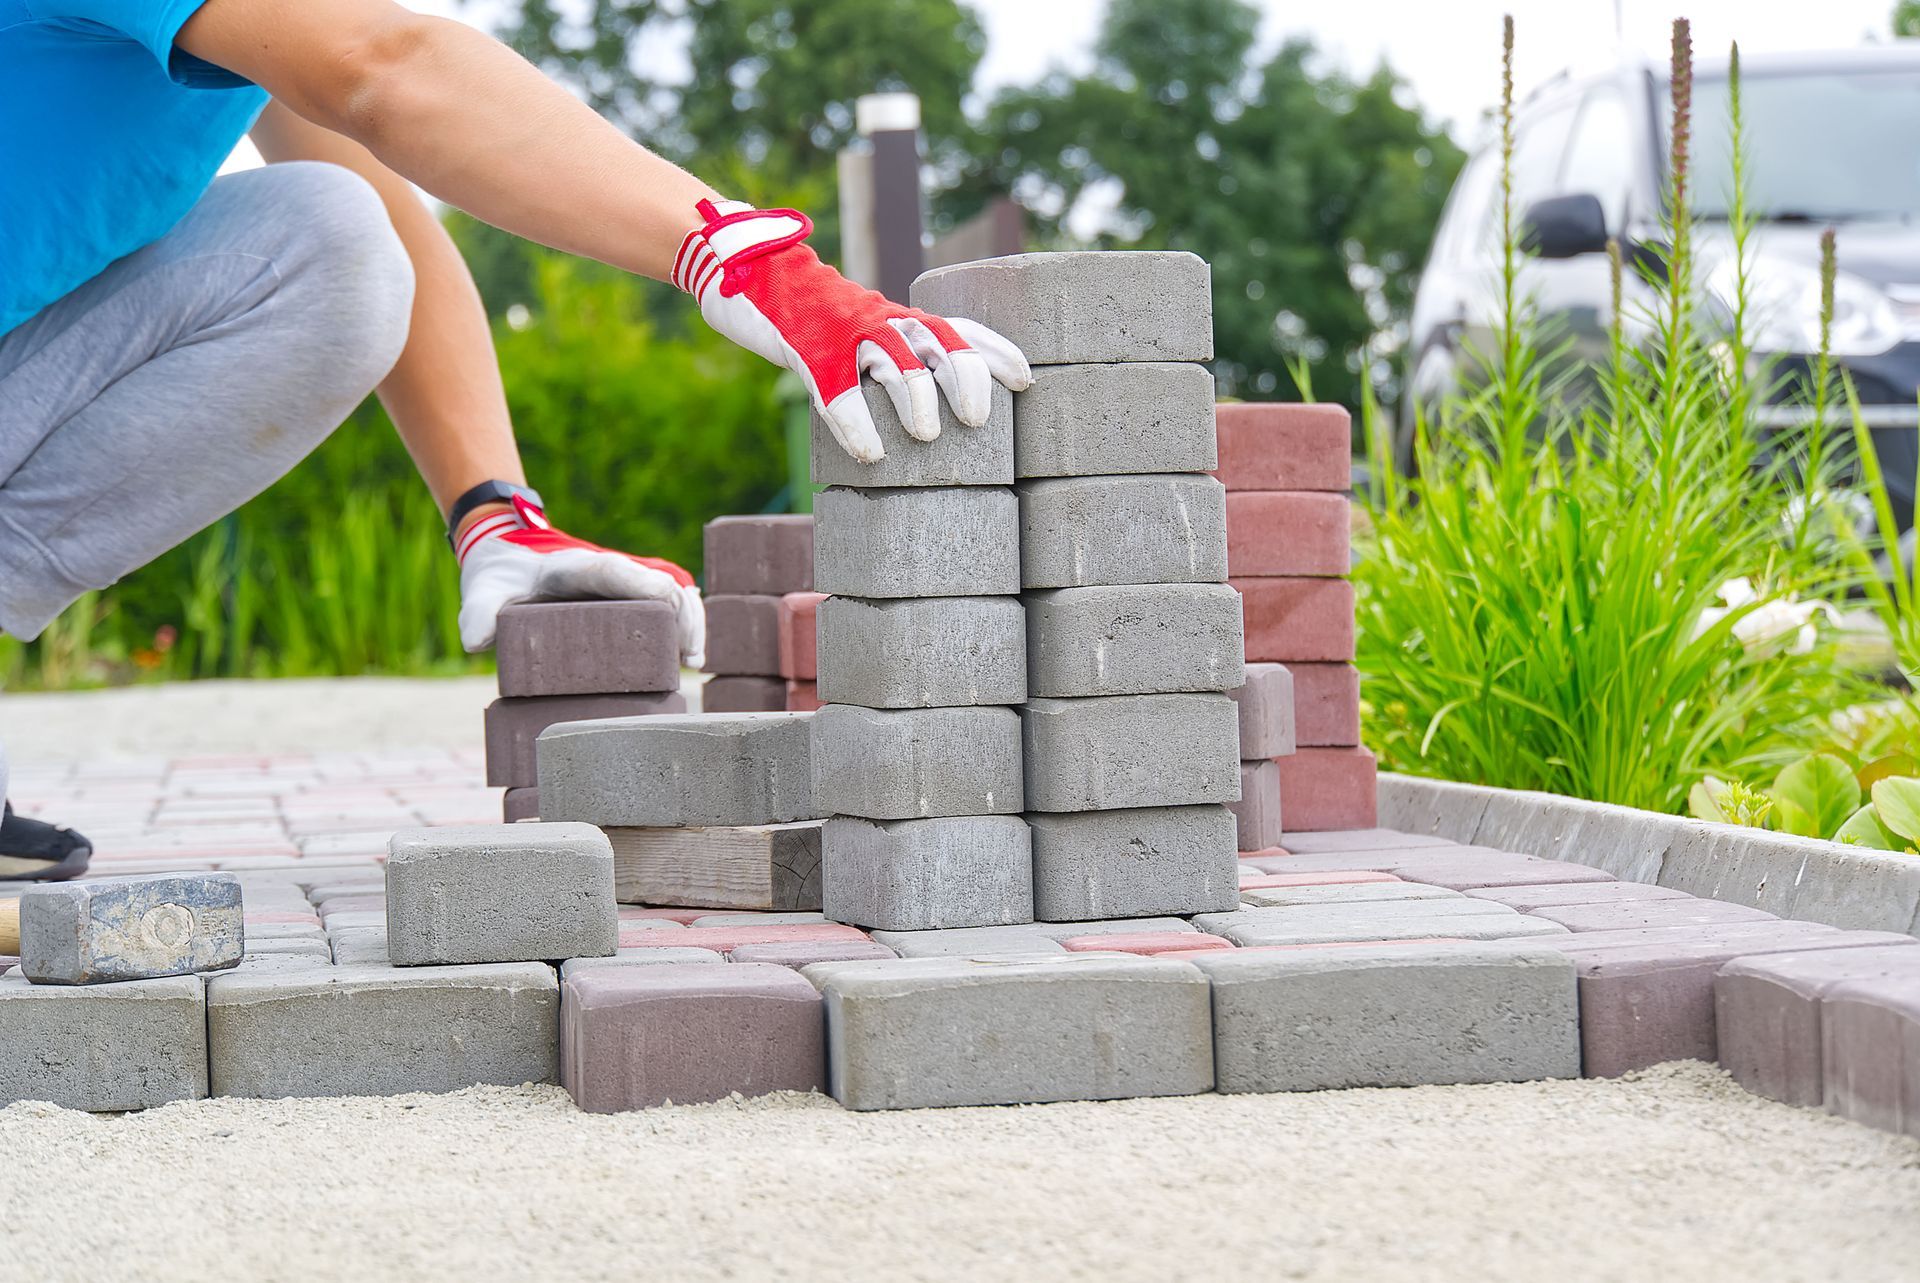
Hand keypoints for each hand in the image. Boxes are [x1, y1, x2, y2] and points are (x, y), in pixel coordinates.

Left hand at [456, 496, 705, 664]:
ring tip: (693, 663)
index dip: (650, 588)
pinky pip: (666, 604)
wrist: (505, 551)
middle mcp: (608, 571)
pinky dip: (682, 624)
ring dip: (690, 621)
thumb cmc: (497, 574)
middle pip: (662, 582)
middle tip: (690, 660)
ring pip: (673, 592)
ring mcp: (621, 583)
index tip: (672, 609)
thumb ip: (475, 613)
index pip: (621, 572)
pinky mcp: (626, 598)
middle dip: (684, 615)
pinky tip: (687, 656)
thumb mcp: (481, 592)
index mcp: (577, 567)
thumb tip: (477, 642)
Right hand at [673, 200, 1032, 461]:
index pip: (958, 329)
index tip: (1025, 382)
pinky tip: (870, 454)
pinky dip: (856, 424)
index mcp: (897, 317)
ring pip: (894, 359)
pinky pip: (836, 389)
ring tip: (928, 436)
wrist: (748, 273)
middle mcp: (879, 318)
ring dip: (916, 398)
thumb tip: (928, 408)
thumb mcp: (860, 330)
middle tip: (977, 420)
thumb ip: (892, 357)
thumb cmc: (809, 316)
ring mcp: (843, 332)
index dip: (994, 353)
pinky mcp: (807, 351)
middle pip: (937, 341)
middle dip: (965, 378)